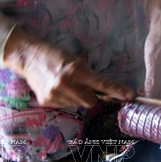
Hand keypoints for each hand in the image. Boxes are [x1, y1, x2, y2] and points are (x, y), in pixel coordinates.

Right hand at [3, 28, 134, 108]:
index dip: (117, 91)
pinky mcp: (46, 102)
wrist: (29, 57)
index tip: (131, 96)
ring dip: (77, 97)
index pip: (101, 84)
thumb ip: (89, 76)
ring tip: (65, 84)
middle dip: (91, 95)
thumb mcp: (76, 61)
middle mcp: (66, 84)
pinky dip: (66, 99)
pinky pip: (66, 106)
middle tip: (82, 84)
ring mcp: (55, 95)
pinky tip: (57, 88)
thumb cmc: (56, 55)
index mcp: (75, 70)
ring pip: (78, 105)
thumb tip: (106, 92)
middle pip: (91, 101)